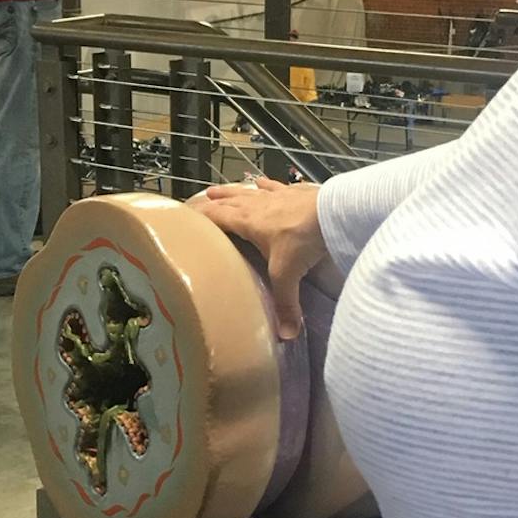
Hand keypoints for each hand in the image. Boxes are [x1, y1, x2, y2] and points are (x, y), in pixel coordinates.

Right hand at [192, 176, 333, 338]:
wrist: (334, 212)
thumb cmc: (302, 240)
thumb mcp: (288, 274)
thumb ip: (285, 304)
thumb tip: (285, 336)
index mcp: (247, 222)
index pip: (215, 216)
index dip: (198, 216)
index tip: (183, 217)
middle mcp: (257, 205)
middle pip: (228, 201)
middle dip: (212, 203)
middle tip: (197, 204)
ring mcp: (277, 195)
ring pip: (247, 191)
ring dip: (232, 191)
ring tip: (219, 190)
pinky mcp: (295, 191)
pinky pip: (275, 186)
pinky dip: (266, 185)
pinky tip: (261, 181)